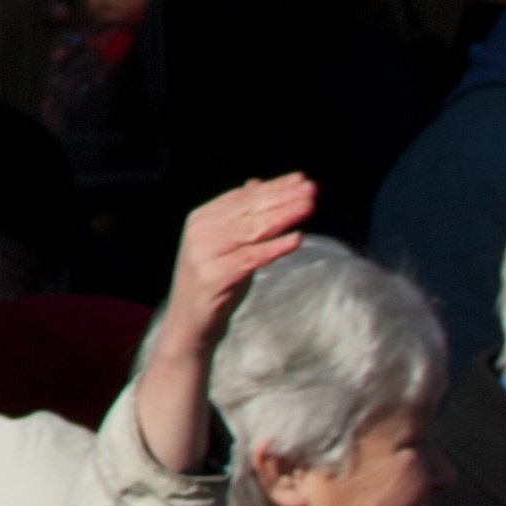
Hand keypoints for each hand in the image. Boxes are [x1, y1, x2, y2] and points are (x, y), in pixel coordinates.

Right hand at [135, 174, 316, 476]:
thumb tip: (258, 183)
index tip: (304, 180)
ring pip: (251, 230)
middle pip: (250, 210)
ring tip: (311, 206)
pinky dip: (274, 248)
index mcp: (203, 217)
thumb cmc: (216, 284)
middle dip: (283, 198)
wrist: (192, 325)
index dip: (275, 188)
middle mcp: (200, 230)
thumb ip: (243, 215)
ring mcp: (204, 252)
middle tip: (313, 189)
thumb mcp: (231, 244)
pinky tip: (297, 240)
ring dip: (283, 216)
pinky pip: (251, 259)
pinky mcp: (214, 276)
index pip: (244, 196)